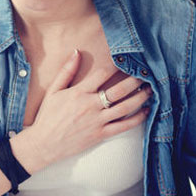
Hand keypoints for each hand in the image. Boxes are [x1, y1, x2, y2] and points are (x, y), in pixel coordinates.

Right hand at [11, 49, 151, 172]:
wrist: (44, 144)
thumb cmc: (47, 116)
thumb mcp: (53, 91)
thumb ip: (66, 71)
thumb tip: (77, 52)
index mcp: (79, 93)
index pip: (102, 74)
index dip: (115, 65)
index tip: (125, 59)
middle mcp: (91, 106)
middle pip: (119, 90)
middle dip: (135, 80)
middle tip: (146, 73)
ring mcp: (97, 121)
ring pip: (125, 107)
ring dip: (141, 97)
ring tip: (150, 89)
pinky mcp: (101, 134)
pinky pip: (124, 126)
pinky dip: (137, 118)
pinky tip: (145, 110)